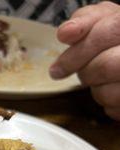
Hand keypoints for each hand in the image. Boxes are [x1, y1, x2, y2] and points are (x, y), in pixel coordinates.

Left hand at [50, 1, 119, 120]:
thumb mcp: (108, 19)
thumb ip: (86, 21)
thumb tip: (65, 33)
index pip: (103, 36)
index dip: (76, 54)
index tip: (57, 69)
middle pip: (104, 66)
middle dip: (86, 73)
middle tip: (85, 72)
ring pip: (106, 93)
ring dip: (96, 90)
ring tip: (104, 79)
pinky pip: (114, 110)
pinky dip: (108, 104)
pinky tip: (114, 89)